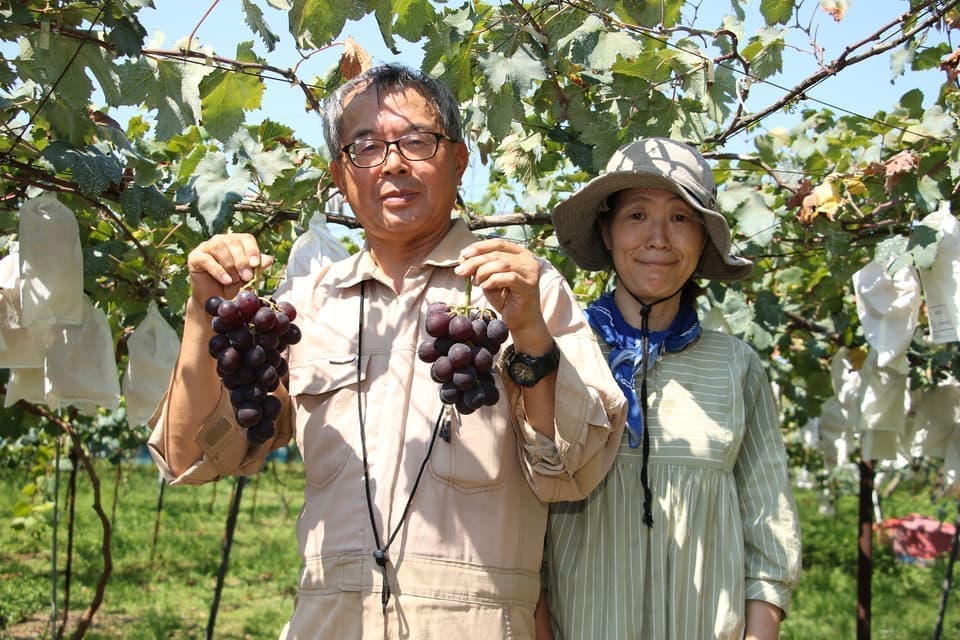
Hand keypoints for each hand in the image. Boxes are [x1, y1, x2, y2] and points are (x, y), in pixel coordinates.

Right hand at [187, 233, 274, 304]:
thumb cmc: (232, 286)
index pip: (246, 238)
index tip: (256, 264)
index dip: (252, 250)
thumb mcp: (248, 277)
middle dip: (242, 261)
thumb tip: (269, 259)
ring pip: (219, 247)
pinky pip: (207, 260)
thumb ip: (257, 268)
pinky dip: (218, 271)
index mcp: (236, 242)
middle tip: (247, 277)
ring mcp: (206, 247)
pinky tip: (226, 281)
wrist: (215, 300)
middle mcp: (220, 240)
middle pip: (233, 242)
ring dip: (230, 265)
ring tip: (235, 280)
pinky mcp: (194, 257)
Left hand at [455, 239, 550, 353]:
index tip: (463, 255)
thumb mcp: (489, 279)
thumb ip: (480, 267)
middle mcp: (528, 260)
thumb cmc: (506, 299)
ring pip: (502, 264)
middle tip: (461, 271)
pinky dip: (492, 281)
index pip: (498, 243)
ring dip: (483, 272)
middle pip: (497, 254)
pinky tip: (485, 287)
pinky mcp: (528, 286)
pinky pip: (508, 278)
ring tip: (476, 282)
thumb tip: (462, 257)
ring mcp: (530, 273)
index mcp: (520, 253)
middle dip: (475, 261)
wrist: (521, 321)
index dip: (479, 247)